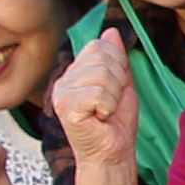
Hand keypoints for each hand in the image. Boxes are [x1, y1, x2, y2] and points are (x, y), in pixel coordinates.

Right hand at [53, 29, 140, 175]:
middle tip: (111, 104)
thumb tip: (111, 31)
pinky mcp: (66, 107)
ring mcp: (62, 93)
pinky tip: (100, 118)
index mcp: (75, 72)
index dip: (118, 64)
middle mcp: (64, 80)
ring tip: (105, 112)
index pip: (99, 46)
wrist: (113, 153)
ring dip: (113, 96)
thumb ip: (117, 59)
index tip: (116, 88)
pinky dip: (107, 107)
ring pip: (101, 75)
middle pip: (101, 58)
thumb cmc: (116, 124)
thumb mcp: (122, 85)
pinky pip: (97, 93)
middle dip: (117, 82)